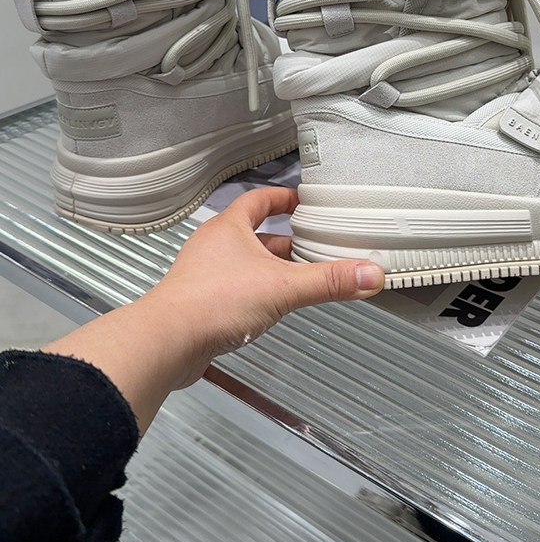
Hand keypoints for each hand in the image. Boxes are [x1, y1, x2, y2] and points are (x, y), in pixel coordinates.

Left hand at [44, 187, 384, 434]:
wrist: (166, 343)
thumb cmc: (216, 301)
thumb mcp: (283, 287)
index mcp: (230, 227)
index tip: (305, 202)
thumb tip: (372, 274)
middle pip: (255, 234)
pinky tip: (272, 309)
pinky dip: (256, 294)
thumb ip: (328, 281)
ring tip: (302, 279)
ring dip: (272, 270)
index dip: (283, 198)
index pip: (258, 199)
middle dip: (286, 242)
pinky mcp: (199, 304)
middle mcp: (214, 246)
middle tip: (316, 247)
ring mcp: (204, 275)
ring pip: (246, 265)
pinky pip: (234, 290)